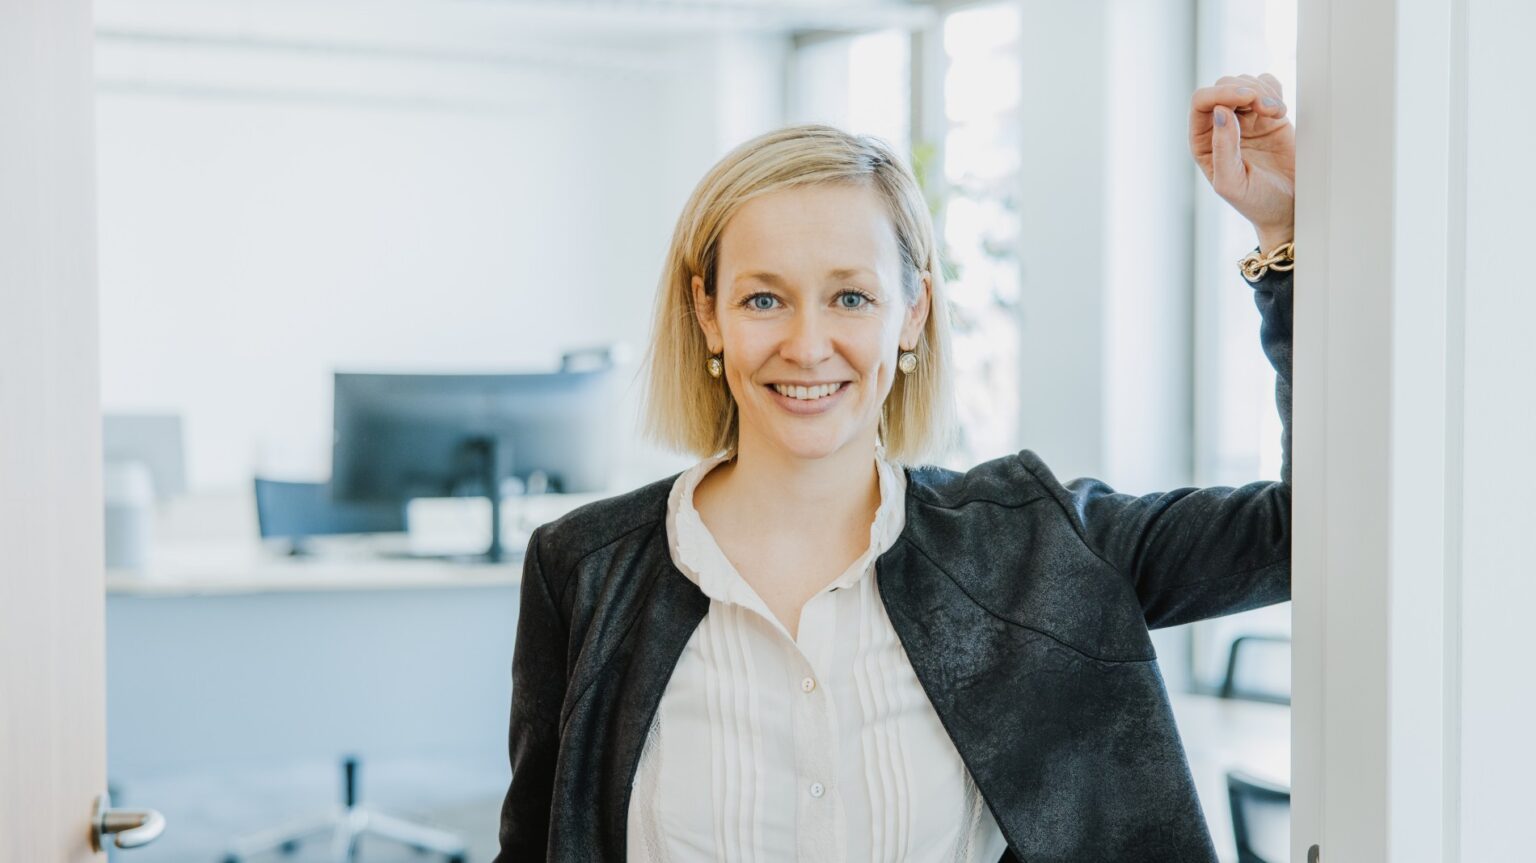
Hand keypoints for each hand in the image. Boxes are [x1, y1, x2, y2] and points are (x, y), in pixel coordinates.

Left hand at [1189, 73, 1295, 252]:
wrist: (1290, 207)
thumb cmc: (1257, 202)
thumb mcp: (1233, 182)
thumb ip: (1223, 149)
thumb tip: (1220, 111)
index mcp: (1203, 142)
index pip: (1201, 102)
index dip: (1221, 93)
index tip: (1247, 98)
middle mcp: (1220, 127)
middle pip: (1223, 86)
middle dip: (1246, 90)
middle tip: (1268, 109)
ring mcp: (1244, 119)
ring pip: (1244, 82)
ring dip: (1263, 91)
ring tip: (1277, 114)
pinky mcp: (1267, 116)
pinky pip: (1266, 86)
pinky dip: (1274, 90)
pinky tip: (1280, 112)